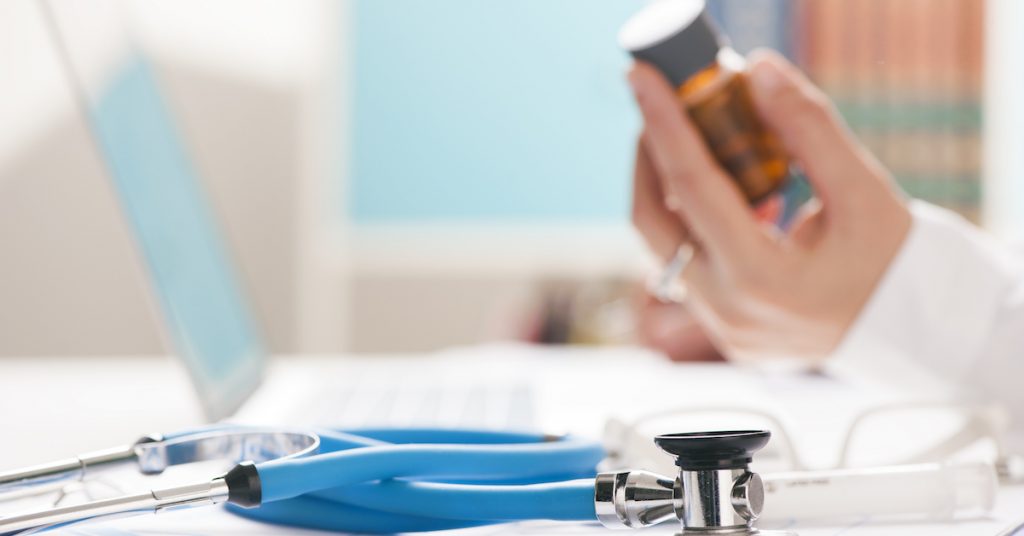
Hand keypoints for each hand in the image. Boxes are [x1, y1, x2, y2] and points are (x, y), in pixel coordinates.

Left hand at [628, 50, 911, 362]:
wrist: (916, 331)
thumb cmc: (893, 259)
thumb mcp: (862, 188)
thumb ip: (809, 127)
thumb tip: (757, 70)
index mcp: (763, 279)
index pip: (691, 190)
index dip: (665, 127)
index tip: (643, 81)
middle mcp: (729, 311)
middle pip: (653, 223)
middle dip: (648, 157)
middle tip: (659, 107)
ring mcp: (721, 327)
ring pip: (663, 247)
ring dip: (666, 189)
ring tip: (692, 141)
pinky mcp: (723, 331)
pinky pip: (685, 268)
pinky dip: (691, 223)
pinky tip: (723, 192)